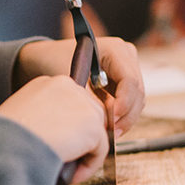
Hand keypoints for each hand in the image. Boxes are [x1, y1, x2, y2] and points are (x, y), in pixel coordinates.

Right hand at [0, 75, 108, 184]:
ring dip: (84, 154)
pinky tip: (71, 176)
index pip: (70, 104)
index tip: (56, 145)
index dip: (67, 128)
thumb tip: (54, 136)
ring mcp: (83, 104)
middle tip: (64, 159)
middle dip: (80, 139)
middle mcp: (67, 87)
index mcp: (47, 84)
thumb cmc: (2, 139)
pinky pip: (100, 151)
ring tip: (65, 168)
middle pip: (87, 115)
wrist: (6, 147)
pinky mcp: (93, 126)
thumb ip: (40, 119)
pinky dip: (89, 167)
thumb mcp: (18, 118)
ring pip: (96, 133)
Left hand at [15, 35, 144, 137]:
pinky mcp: (124, 82)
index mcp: (115, 49)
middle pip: (137, 93)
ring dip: (125, 120)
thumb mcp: (71, 81)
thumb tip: (105, 124)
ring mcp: (128, 69)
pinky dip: (121, 117)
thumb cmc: (55, 63)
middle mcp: (126, 56)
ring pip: (137, 101)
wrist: (47, 58)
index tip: (111, 122)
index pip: (130, 81)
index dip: (124, 104)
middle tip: (110, 134)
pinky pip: (130, 104)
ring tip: (108, 134)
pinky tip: (108, 129)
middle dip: (126, 116)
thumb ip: (90, 100)